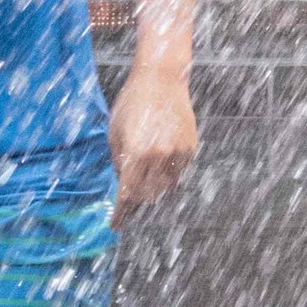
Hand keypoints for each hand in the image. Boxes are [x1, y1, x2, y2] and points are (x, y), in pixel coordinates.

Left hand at [109, 63, 198, 220]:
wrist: (161, 80)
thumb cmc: (132, 103)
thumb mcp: (115, 133)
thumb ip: (119, 162)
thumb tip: (124, 184)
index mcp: (136, 153)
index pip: (127, 194)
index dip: (121, 214)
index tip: (115, 225)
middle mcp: (159, 156)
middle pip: (147, 194)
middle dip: (136, 201)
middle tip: (128, 202)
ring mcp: (178, 152)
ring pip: (165, 186)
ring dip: (153, 188)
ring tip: (144, 180)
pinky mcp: (190, 147)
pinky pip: (178, 172)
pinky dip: (167, 174)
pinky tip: (159, 164)